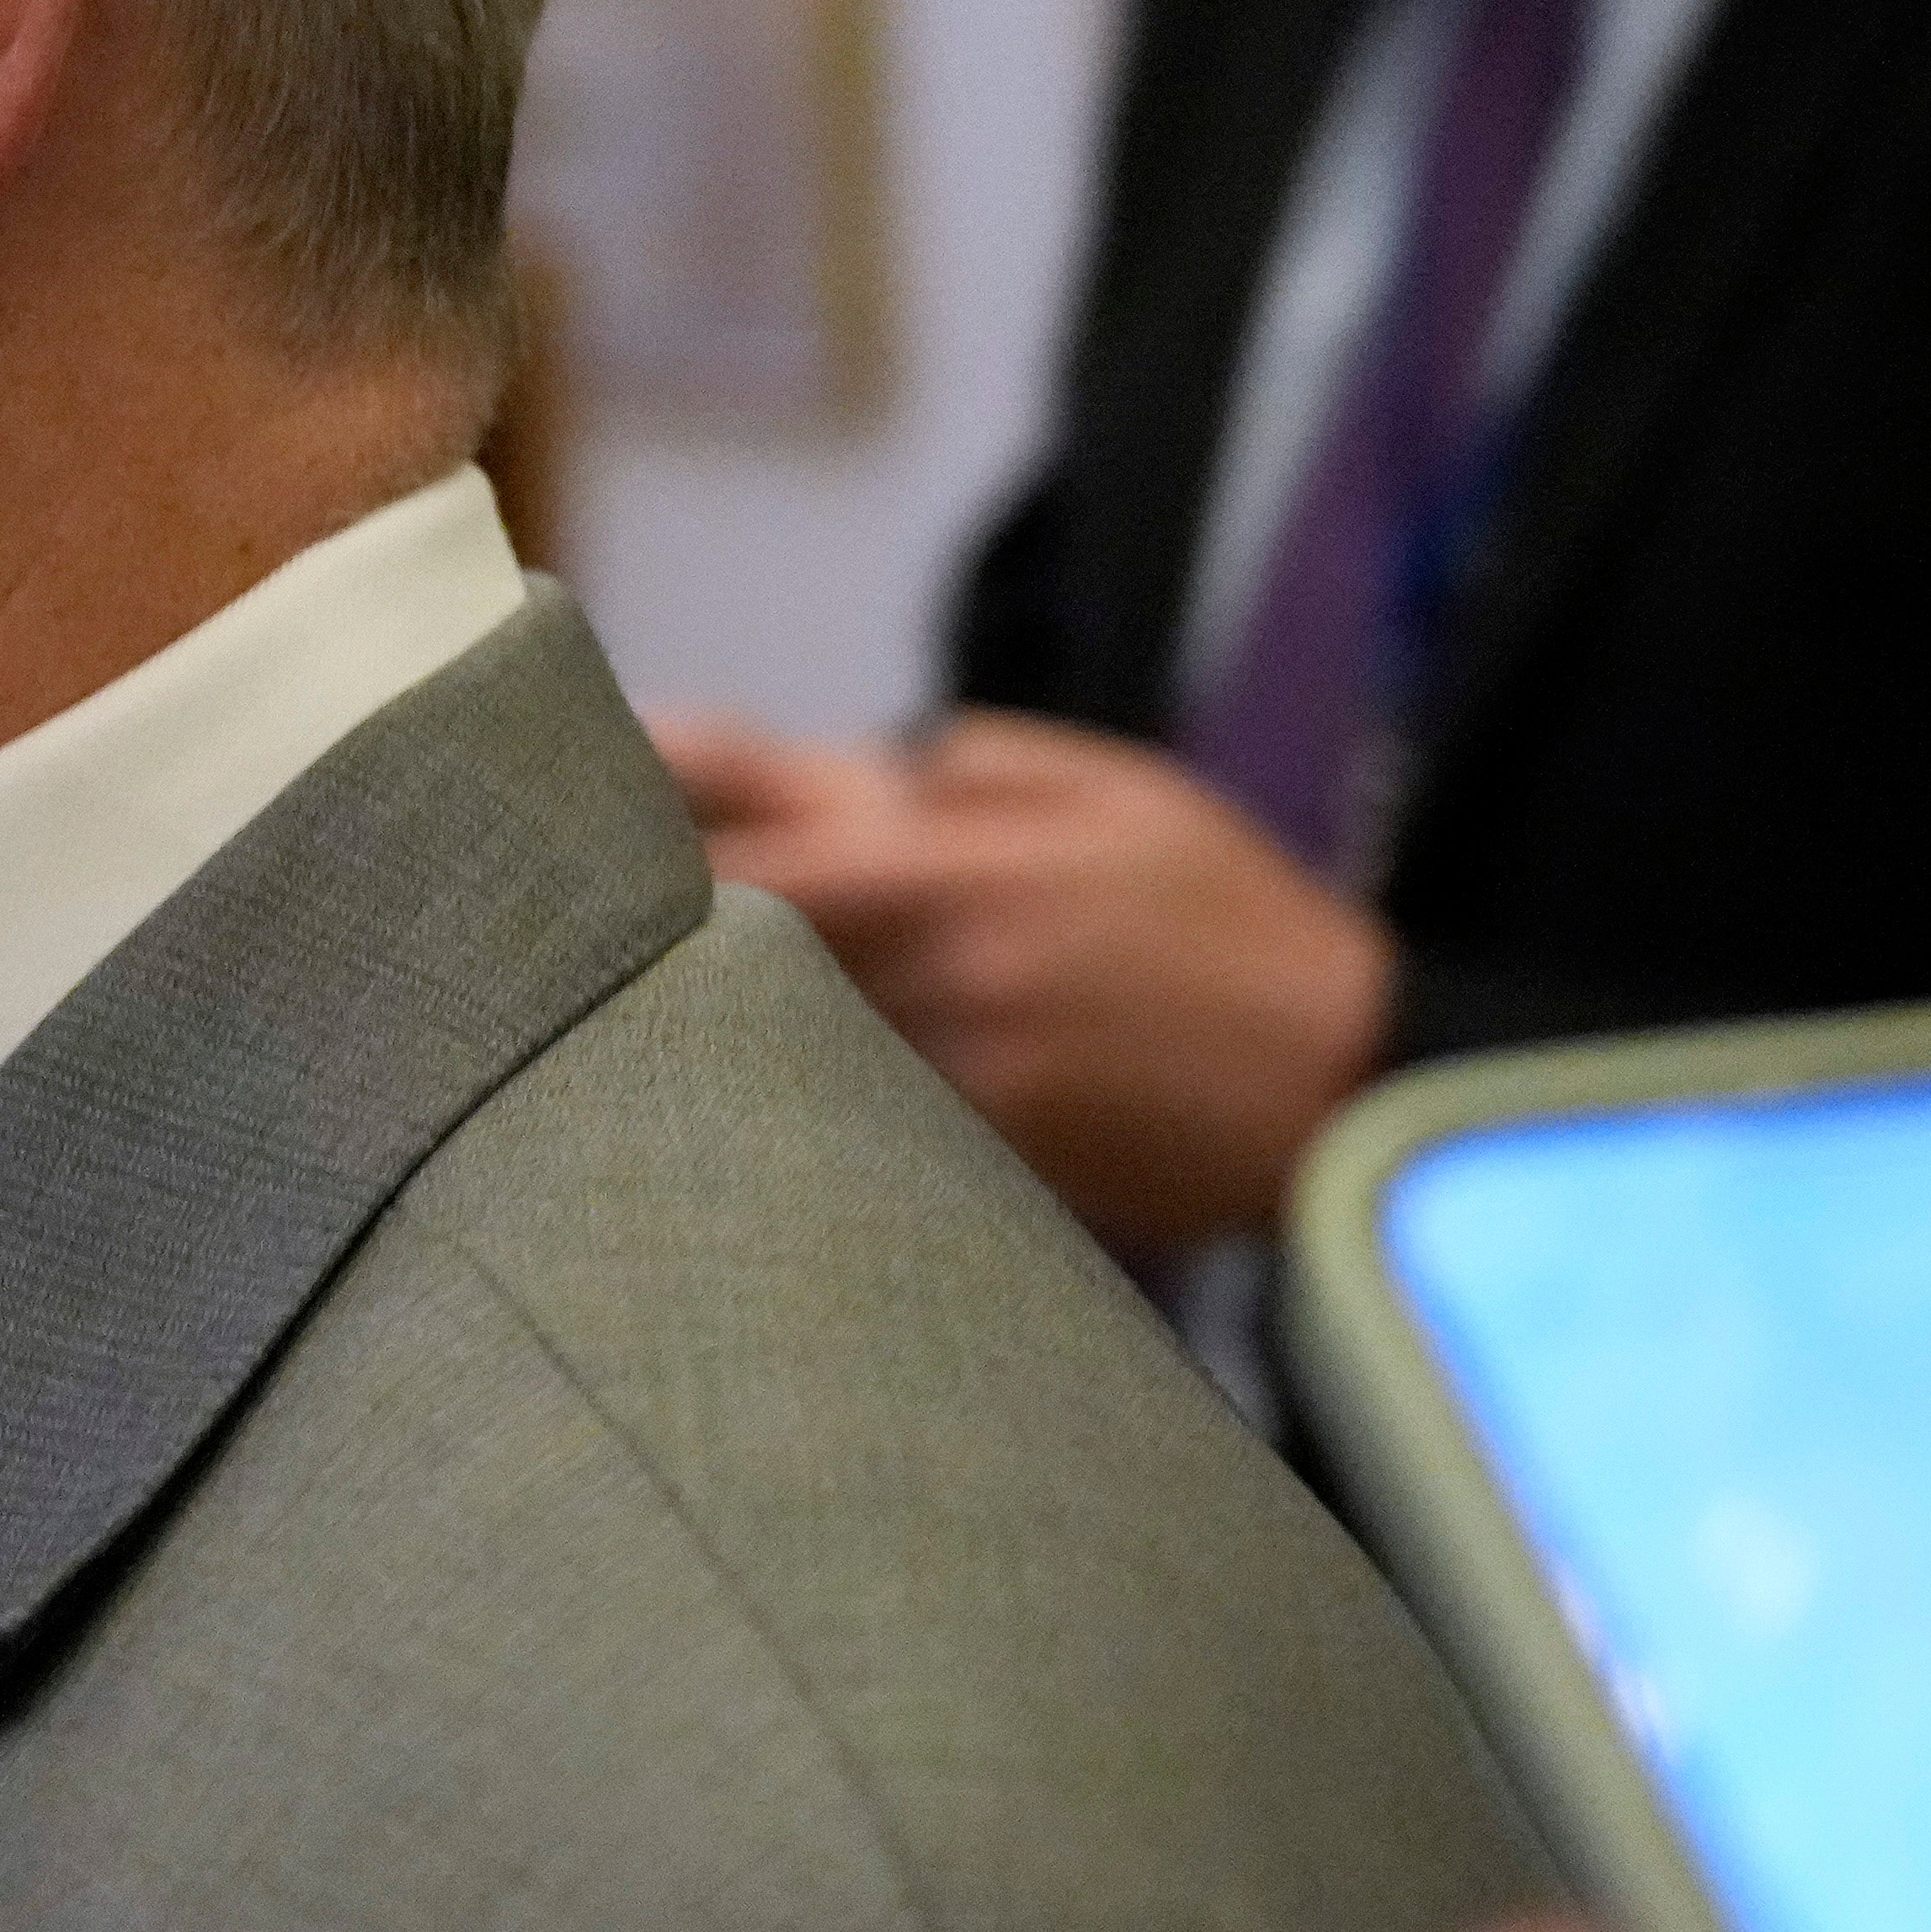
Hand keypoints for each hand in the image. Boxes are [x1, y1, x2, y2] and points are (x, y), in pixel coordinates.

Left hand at [647, 707, 1393, 1249]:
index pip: (752, 859)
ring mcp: (959, 1083)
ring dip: (737, 1031)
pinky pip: (869, 1123)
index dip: (654, 845)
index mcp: (960, 869)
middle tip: (595, 931)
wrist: (1351, 1083)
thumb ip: (977, 766)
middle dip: (670, 944)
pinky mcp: (987, 1165)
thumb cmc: (1234, 918)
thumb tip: (867, 767)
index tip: (579, 831)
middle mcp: (941, 978)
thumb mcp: (1116, 792)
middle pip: (742, 963)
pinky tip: (795, 1099)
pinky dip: (830, 1101)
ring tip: (663, 1016)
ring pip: (793, 1050)